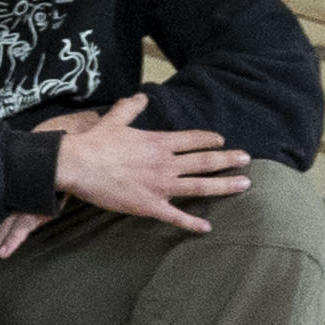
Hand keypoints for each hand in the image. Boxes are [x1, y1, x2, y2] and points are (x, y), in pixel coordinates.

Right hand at [36, 91, 250, 230]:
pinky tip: (207, 228)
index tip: (222, 141)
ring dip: (224, 186)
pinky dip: (192, 223)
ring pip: (200, 186)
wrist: (77, 165)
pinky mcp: (149, 205)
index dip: (210, 139)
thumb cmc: (94, 143)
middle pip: (205, 161)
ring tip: (244, 184)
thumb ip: (130, 108)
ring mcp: (160, 185)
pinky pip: (176, 216)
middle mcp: (166, 163)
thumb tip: (140, 95)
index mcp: (158, 142)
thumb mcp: (114, 120)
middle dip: (228, 160)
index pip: (193, 139)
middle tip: (247, 160)